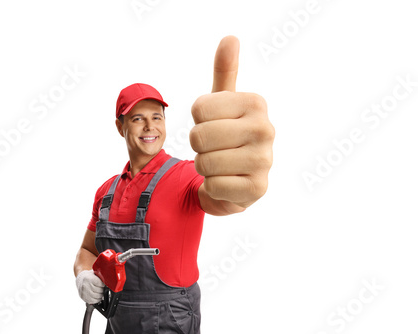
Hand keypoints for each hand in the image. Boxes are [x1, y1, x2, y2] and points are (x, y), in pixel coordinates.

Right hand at [76, 269, 104, 303]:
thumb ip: (101, 277)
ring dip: (100, 295)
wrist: (80, 279)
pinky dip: (97, 300)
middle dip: (102, 290)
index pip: (100, 284)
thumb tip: (109, 280)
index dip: (104, 285)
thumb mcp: (95, 273)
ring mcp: (84, 292)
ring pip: (96, 296)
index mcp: (89, 278)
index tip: (104, 284)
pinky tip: (97, 297)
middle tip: (103, 289)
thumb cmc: (89, 276)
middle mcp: (86, 285)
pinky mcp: (83, 297)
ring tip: (100, 293)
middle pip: (99, 290)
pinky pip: (92, 301)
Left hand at [190, 36, 274, 207]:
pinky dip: (212, 187)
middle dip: (198, 146)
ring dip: (204, 167)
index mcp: (256, 103)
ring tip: (221, 164)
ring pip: (204, 162)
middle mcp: (266, 129)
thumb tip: (230, 38)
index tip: (213, 125)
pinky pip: (213, 186)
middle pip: (199, 136)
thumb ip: (224, 72)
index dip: (197, 121)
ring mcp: (265, 161)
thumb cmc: (226, 136)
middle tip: (214, 148)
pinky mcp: (258, 189)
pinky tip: (227, 182)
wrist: (236, 179)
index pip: (199, 109)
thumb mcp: (223, 104)